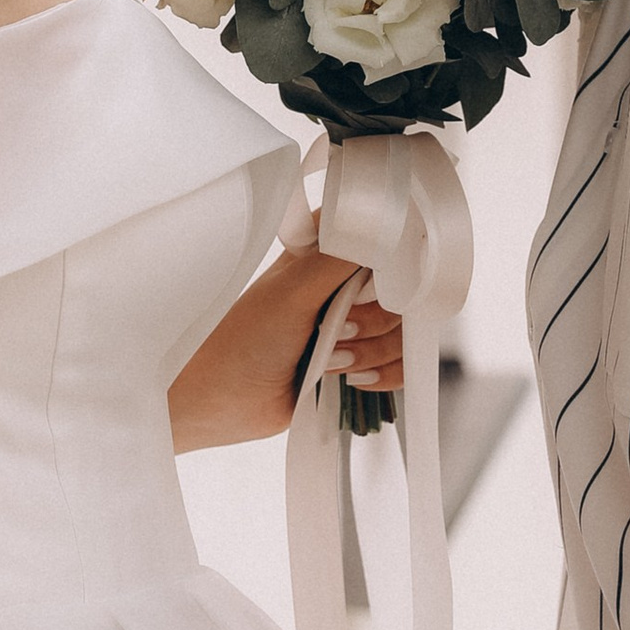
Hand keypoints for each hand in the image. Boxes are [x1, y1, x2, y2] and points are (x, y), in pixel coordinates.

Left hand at [167, 222, 402, 450]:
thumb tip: (387, 227)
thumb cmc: (243, 341)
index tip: (366, 291)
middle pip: (406, 289)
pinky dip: (387, 374)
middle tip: (336, 333)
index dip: (391, 265)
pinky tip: (352, 380)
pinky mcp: (365, 356)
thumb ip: (341, 256)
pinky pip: (404, 362)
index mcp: (328, 247)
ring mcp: (359, 319)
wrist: (223, 402)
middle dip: (375, 321)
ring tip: (331, 362)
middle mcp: (347, 278)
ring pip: (406, 330)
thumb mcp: (293, 290)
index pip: (388, 235)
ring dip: (374, 352)